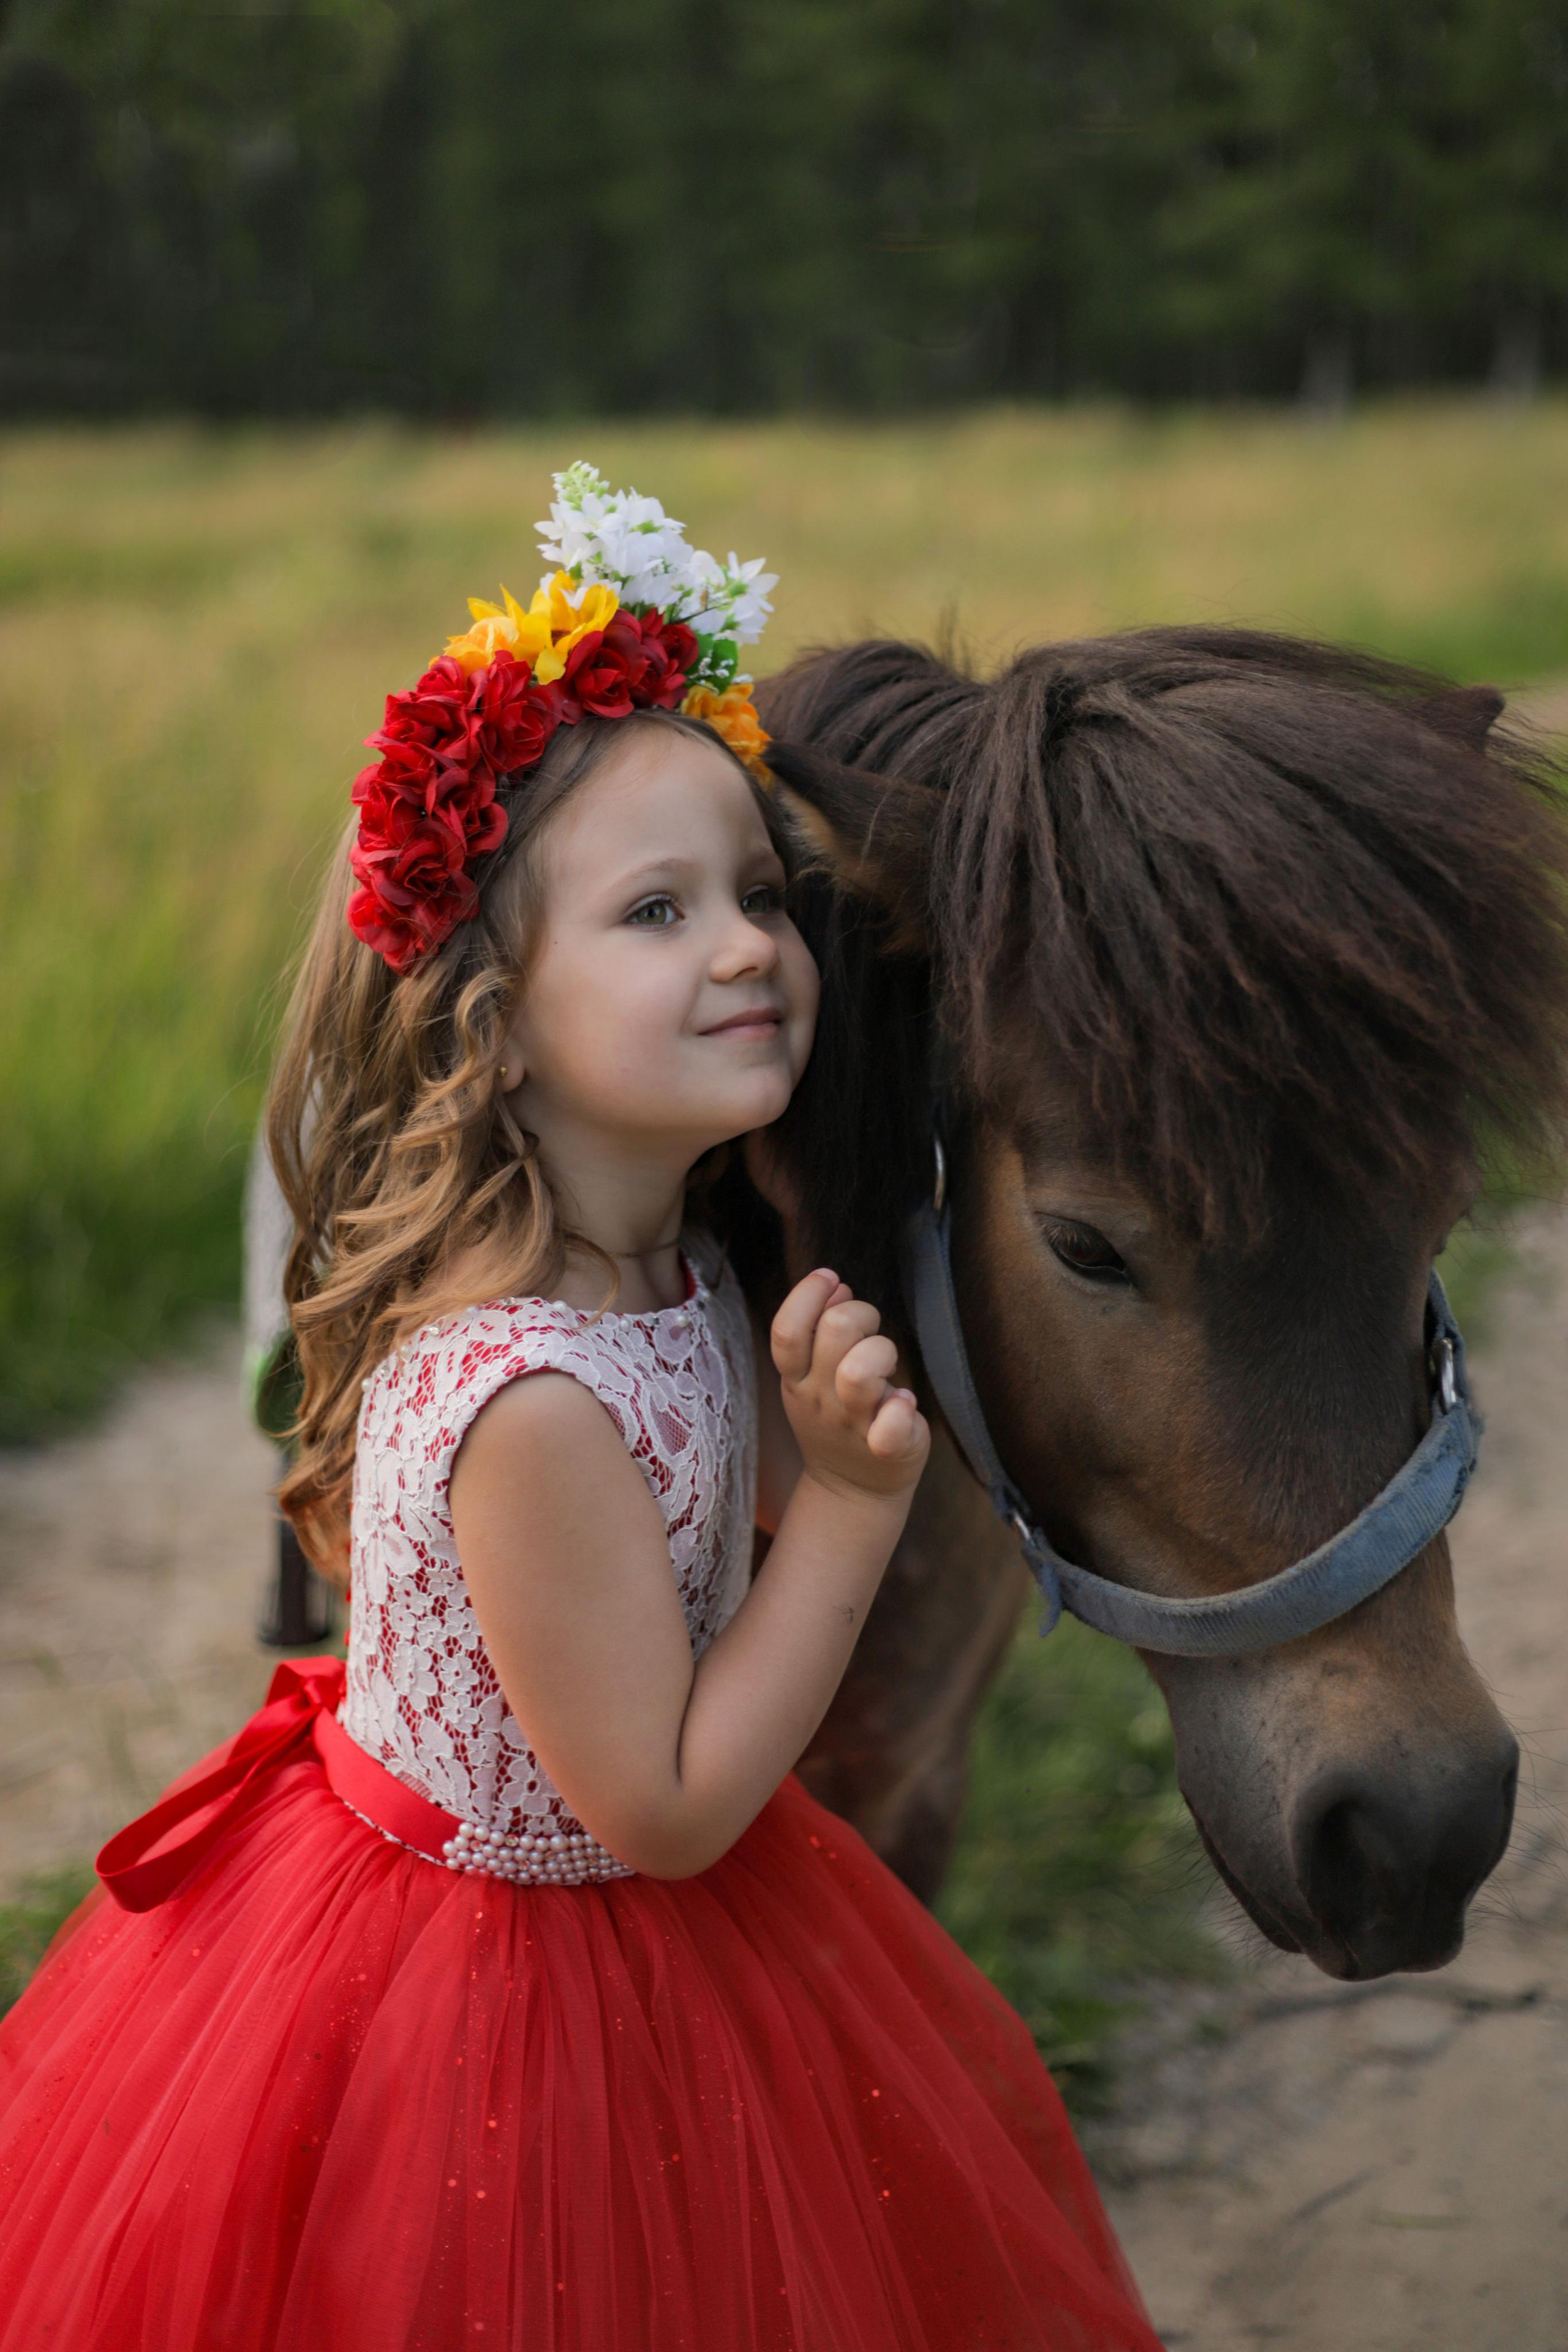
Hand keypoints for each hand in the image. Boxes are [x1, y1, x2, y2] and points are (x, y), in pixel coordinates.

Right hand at [770, 1270, 929, 1503]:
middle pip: (836, 1330)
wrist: (851, 1490)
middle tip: (868, 1331)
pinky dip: (902, 1407)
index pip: (787, 1329)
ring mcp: (852, 1424)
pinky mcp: (887, 1448)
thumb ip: (818, 1329)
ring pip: (862, 1370)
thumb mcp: (814, 1375)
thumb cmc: (836, 1417)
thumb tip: (835, 1286)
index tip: (831, 1279)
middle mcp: (820, 1399)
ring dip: (882, 1352)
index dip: (808, 1294)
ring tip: (886, 1366)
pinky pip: (891, 1425)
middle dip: (860, 1313)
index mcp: (797, 1379)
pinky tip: (904, 1402)